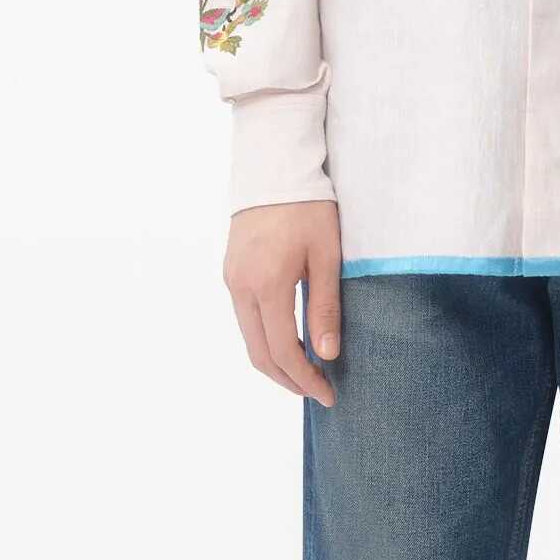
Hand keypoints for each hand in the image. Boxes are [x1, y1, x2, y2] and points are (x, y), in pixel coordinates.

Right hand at [224, 200, 341, 408]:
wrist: (274, 166)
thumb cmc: (309, 207)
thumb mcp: (327, 256)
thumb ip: (326, 307)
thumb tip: (327, 354)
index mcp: (267, 284)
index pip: (283, 349)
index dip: (305, 379)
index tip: (329, 394)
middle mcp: (241, 286)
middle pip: (259, 353)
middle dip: (288, 380)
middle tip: (318, 393)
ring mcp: (231, 279)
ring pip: (249, 338)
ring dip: (276, 362)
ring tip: (306, 373)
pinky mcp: (231, 271)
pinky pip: (245, 319)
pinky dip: (265, 339)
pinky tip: (289, 342)